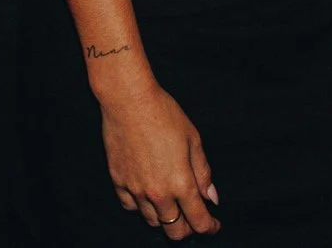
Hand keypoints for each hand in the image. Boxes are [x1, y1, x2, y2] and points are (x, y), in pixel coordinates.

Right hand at [101, 84, 219, 237]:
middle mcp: (158, 192)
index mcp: (181, 183)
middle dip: (187, 229)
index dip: (209, 227)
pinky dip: (141, 206)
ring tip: (171, 206)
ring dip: (164, 218)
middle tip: (193, 219)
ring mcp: (135, 189)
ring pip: (152, 221)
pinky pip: (130, 206)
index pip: (198, 221)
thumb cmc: (163, 114)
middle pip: (174, 230)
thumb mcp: (193, 140)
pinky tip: (147, 196)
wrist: (128, 100)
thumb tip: (212, 197)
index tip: (213, 224)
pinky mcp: (118, 181)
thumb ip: (203, 172)